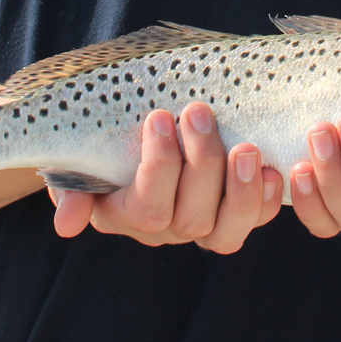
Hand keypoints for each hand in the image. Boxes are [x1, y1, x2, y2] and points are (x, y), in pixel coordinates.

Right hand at [49, 103, 283, 252]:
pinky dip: (268, 200)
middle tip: (198, 112)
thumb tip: (67, 224)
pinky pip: (257, 219)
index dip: (158, 166)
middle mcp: (166, 228)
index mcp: (125, 214)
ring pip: (227, 228)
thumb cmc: (97, 147)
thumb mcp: (74, 165)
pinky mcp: (233, 213)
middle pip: (192, 216)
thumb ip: (70, 192)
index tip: (158, 117)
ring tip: (246, 147)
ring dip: (241, 188)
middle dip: (202, 163)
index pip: (147, 206)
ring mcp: (202, 225)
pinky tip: (274, 170)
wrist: (122, 138)